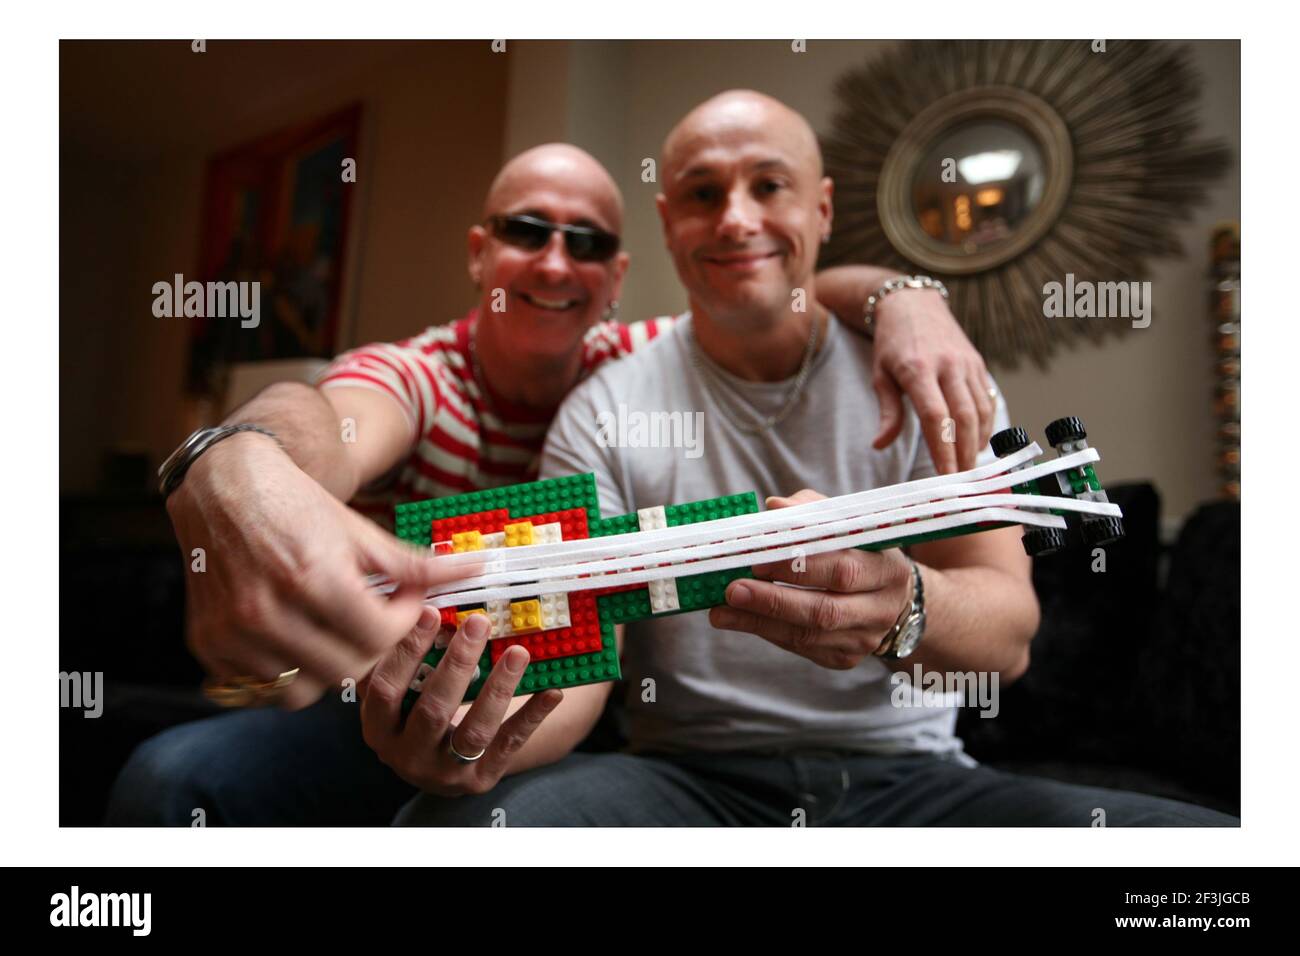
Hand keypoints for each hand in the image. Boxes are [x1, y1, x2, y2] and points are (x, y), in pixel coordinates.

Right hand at [167, 432, 461, 709]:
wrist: (223, 485)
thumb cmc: (298, 505)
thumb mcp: (359, 531)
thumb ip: (415, 564)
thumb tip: (474, 570)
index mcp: (311, 577)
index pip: (378, 636)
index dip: (403, 622)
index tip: (405, 603)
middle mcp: (266, 611)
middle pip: (346, 670)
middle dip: (372, 649)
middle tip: (374, 619)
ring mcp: (232, 633)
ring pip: (303, 689)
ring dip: (327, 668)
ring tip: (333, 633)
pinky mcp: (207, 644)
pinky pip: (260, 687)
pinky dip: (284, 672)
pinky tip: (295, 639)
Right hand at [361, 609, 563, 794]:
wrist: (441, 765)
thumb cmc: (419, 708)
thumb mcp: (403, 688)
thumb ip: (407, 652)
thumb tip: (422, 594)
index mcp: (379, 728)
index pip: (388, 688)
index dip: (408, 649)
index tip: (431, 611)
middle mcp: (406, 757)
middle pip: (433, 709)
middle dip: (458, 663)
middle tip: (479, 622)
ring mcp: (444, 774)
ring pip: (474, 730)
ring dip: (499, 688)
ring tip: (519, 652)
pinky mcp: (480, 781)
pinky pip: (509, 745)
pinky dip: (532, 716)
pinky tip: (552, 691)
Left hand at [707, 490, 914, 668]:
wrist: (893, 600)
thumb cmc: (859, 553)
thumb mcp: (847, 527)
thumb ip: (811, 512)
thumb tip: (775, 507)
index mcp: (886, 568)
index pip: (843, 568)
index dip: (799, 565)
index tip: (758, 560)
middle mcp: (881, 608)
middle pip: (825, 609)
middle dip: (774, 600)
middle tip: (733, 590)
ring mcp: (864, 638)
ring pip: (809, 635)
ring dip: (760, 622)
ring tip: (723, 611)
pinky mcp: (845, 658)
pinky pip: (802, 647)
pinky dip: (768, 633)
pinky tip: (740, 620)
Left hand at [870, 289, 994, 472]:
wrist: (913, 304)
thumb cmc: (892, 344)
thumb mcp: (880, 376)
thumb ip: (887, 412)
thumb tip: (879, 445)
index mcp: (919, 369)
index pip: (935, 416)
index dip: (942, 449)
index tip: (944, 477)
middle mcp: (948, 365)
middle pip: (964, 417)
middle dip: (964, 453)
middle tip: (961, 482)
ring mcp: (967, 363)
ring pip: (981, 410)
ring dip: (978, 443)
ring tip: (969, 469)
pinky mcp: (978, 364)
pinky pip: (987, 399)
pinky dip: (986, 425)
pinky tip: (978, 444)